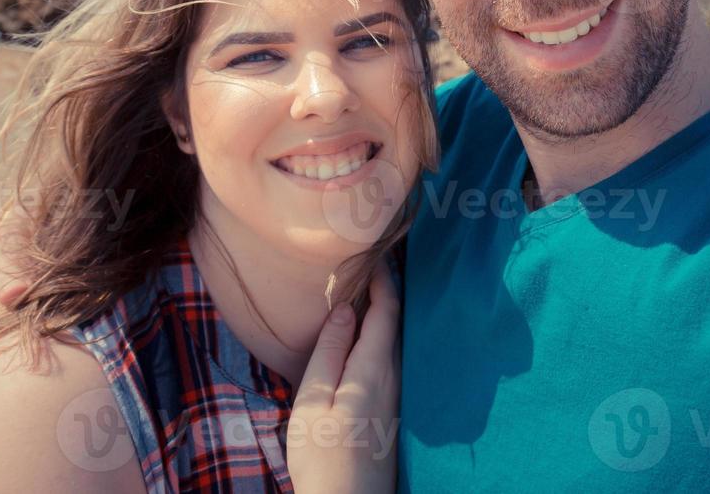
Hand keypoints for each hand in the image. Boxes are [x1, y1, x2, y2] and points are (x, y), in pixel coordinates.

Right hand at [287, 260, 400, 493]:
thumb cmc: (322, 456)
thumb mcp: (313, 402)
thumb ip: (330, 353)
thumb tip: (345, 309)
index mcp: (373, 369)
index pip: (387, 310)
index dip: (382, 278)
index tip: (371, 252)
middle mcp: (393, 377)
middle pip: (396, 322)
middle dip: (385, 289)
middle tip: (367, 262)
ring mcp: (396, 395)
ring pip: (395, 340)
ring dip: (383, 313)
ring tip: (364, 290)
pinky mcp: (391, 410)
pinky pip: (391, 359)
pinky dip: (381, 336)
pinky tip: (365, 335)